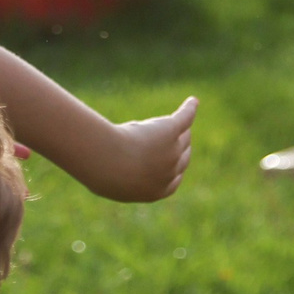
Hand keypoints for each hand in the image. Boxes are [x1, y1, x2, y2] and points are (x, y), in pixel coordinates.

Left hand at [69, 97, 199, 201]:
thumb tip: (120, 169)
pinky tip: (192, 102)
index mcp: (158, 192)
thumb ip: (123, 176)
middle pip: (183, 155)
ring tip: (179, 117)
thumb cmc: (102, 172)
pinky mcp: (170, 130)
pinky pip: (185, 118)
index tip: (165, 157)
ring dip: (180, 128)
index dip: (173, 166)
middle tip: (162, 136)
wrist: (105, 162)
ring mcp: (173, 151)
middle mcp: (171, 172)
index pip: (175, 177)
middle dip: (178, 147)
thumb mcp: (113, 179)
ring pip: (183, 136)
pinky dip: (189, 109)